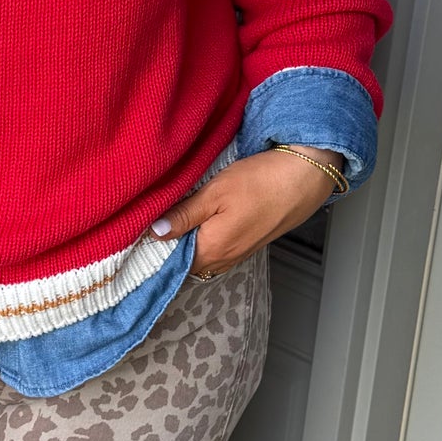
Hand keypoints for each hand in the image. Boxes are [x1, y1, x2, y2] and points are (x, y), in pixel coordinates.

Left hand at [153, 147, 343, 274]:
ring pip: (202, 256)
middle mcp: (224, 258)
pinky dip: (204, 240)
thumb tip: (154, 233)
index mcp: (212, 249)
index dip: (154, 252)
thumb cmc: (261, 182)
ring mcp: (239, 252)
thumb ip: (183, 215)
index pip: (171, 263)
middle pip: (186, 263)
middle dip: (168, 250)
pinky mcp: (249, 242)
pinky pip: (218, 249)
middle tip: (148, 228)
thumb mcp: (215, 193)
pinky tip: (199, 222)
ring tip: (172, 223)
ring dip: (187, 244)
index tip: (136, 238)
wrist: (304, 177)